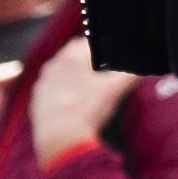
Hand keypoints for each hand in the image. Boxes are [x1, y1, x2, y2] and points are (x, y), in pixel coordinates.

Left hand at [29, 38, 136, 163]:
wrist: (60, 137)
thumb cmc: (87, 110)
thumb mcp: (114, 91)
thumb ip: (128, 76)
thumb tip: (140, 69)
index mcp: (72, 56)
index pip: (89, 41)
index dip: (101, 48)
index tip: (109, 58)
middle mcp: (54, 64)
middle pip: (73, 54)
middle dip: (86, 60)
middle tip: (99, 71)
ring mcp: (43, 80)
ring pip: (60, 70)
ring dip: (72, 75)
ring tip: (86, 88)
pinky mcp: (37, 97)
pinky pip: (51, 87)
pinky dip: (61, 90)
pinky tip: (71, 101)